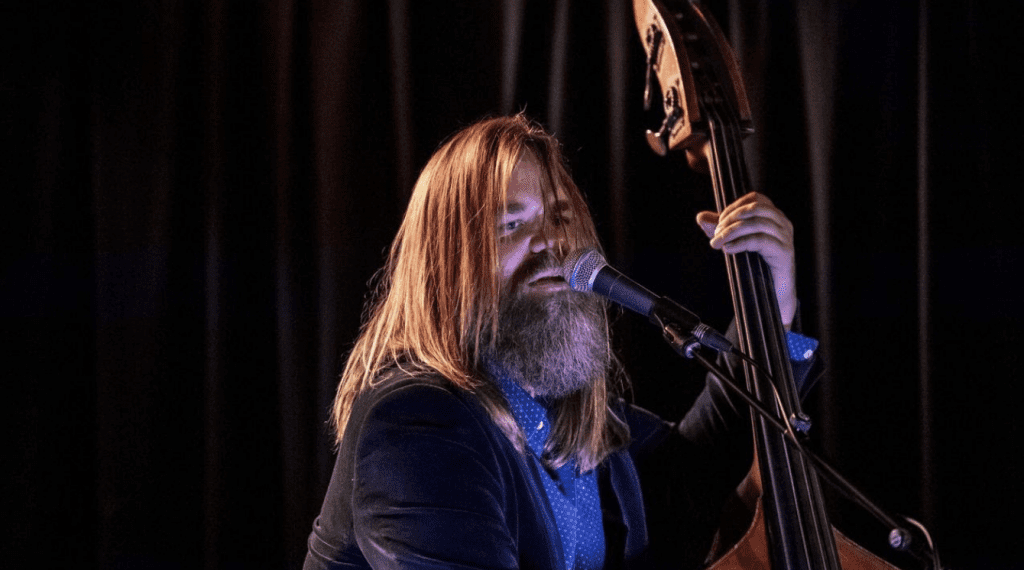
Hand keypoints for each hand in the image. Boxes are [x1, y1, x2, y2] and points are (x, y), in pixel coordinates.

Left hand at [696, 192, 796, 328]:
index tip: (717, 222)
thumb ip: (720, 229)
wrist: (773, 295)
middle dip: (730, 219)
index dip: (733, 207)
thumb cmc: (756, 267)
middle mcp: (783, 223)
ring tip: (717, 243)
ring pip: (756, 224)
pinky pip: (760, 241)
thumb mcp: (735, 243)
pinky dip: (741, 243)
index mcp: (774, 216)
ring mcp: (786, 237)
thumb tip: (701, 217)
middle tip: (715, 234)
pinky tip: (728, 250)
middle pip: (754, 209)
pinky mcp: (784, 252)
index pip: (755, 198)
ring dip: (732, 232)